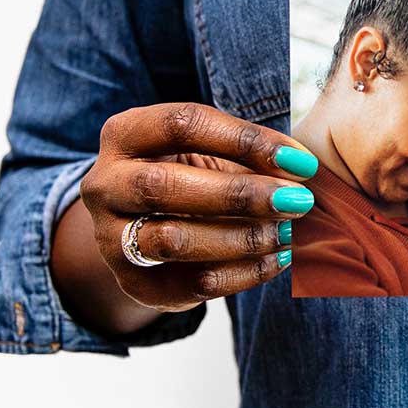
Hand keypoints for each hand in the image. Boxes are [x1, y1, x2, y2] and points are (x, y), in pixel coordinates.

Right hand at [78, 102, 318, 312]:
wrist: (147, 225)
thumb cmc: (193, 174)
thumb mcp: (214, 152)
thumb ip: (251, 156)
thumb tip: (302, 167)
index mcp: (126, 134)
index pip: (183, 124)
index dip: (246, 140)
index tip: (300, 161)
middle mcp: (105, 184)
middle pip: (164, 186)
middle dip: (240, 195)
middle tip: (297, 200)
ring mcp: (110, 237)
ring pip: (172, 240)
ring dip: (241, 238)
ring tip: (287, 232)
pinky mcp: (134, 282)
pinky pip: (192, 283)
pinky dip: (244, 273)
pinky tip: (279, 258)